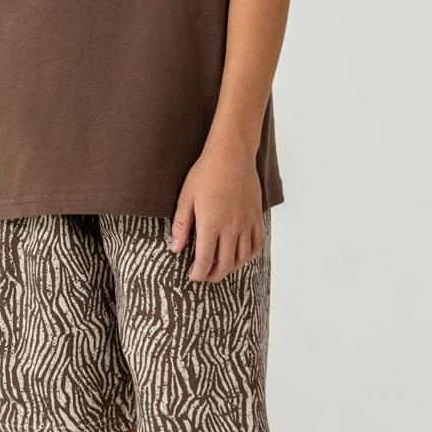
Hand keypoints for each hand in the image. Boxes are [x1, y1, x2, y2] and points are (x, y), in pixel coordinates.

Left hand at [170, 146, 264, 282]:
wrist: (232, 155)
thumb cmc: (205, 174)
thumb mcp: (186, 198)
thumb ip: (180, 226)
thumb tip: (175, 249)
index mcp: (211, 224)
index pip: (205, 260)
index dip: (198, 274)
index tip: (193, 277)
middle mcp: (231, 228)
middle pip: (225, 264)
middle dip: (213, 275)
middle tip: (205, 276)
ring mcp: (246, 223)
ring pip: (242, 258)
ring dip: (230, 268)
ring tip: (220, 268)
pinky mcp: (256, 217)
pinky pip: (256, 244)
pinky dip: (248, 256)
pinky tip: (239, 256)